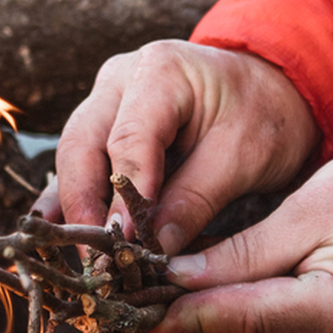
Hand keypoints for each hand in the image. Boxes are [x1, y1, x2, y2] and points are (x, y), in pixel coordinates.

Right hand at [32, 41, 319, 255]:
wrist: (273, 89)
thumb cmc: (264, 115)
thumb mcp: (242, 158)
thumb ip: (195, 200)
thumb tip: (154, 248)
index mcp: (160, 71)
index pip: (128, 139)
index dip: (123, 196)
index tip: (127, 242)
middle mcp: (120, 80)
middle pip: (82, 145)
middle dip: (84, 206)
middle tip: (95, 261)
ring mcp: (107, 100)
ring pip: (74, 156)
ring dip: (77, 207)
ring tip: (84, 258)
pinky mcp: (105, 124)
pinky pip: (82, 163)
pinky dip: (73, 198)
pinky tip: (60, 233)